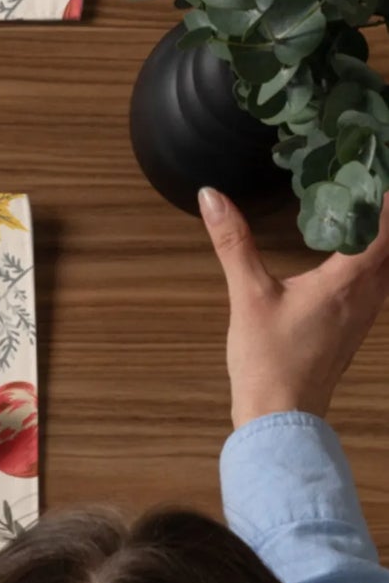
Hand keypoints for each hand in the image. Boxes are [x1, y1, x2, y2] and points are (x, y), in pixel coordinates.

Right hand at [200, 187, 388, 427]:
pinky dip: (374, 260)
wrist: (280, 416)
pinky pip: (378, 283)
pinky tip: (351, 256)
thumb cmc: (268, 359)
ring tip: (362, 211)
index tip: (371, 166)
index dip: (384, 194)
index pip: (385, 224)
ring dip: (382, 237)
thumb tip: (212, 196)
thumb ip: (233, 243)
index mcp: (348, 279)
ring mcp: (366, 313)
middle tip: (365, 183)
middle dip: (384, 214)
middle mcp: (368, 293)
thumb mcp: (247, 296)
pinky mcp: (355, 328)